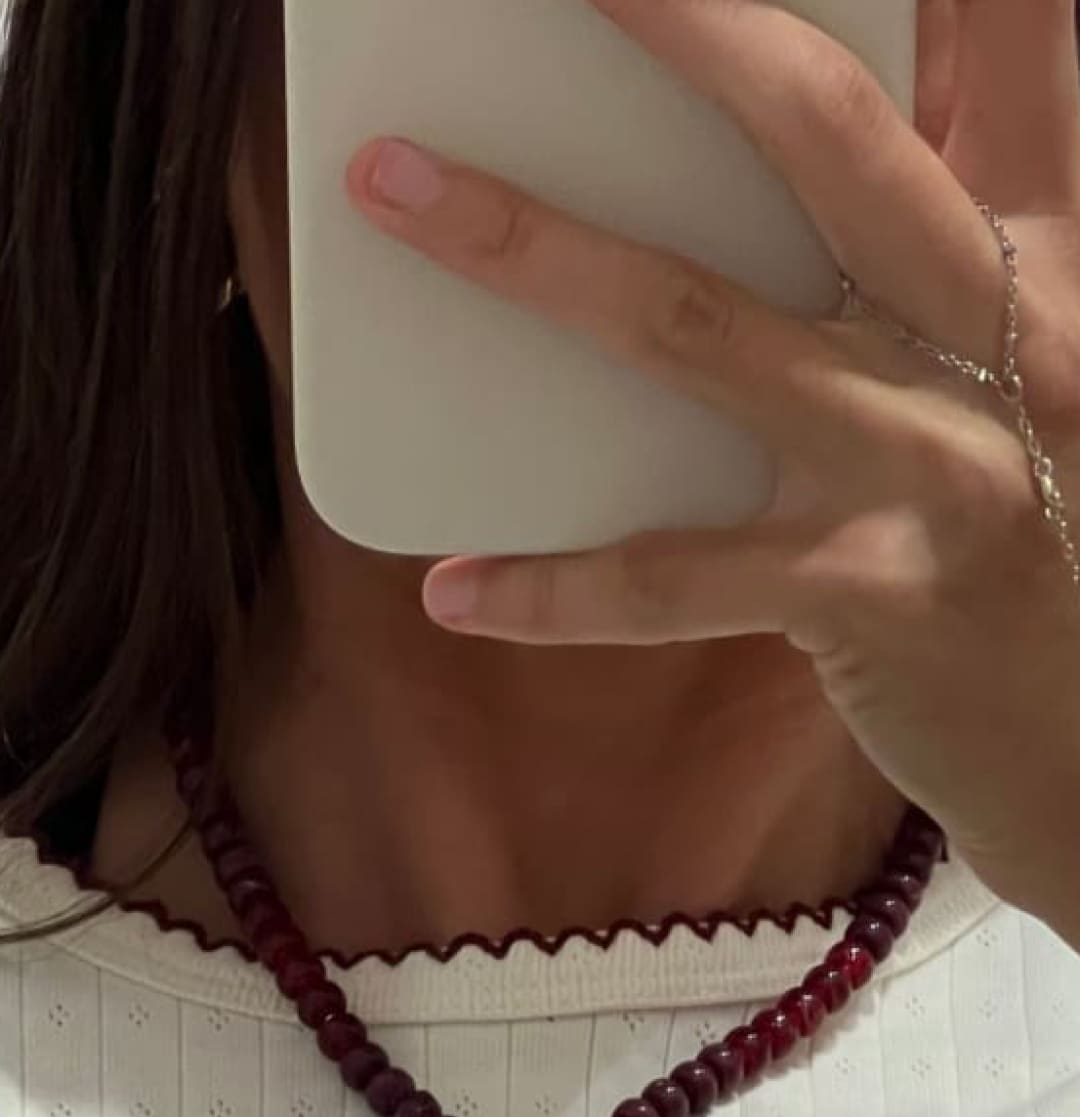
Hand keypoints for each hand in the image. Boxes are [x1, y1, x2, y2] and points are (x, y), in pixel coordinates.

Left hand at [346, 0, 1079, 925]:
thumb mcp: (1032, 368)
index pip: (1020, 50)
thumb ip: (941, 263)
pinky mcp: (867, 592)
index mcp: (1051, 254)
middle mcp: (1004, 334)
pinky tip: (456, 589)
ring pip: (705, 329)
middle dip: (694, 28)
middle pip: (834, 137)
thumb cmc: (1043, 532)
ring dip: (534, 249)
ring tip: (398, 193)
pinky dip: (559, 588)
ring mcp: (930, 464)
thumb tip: (759, 169)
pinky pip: (681, 578)